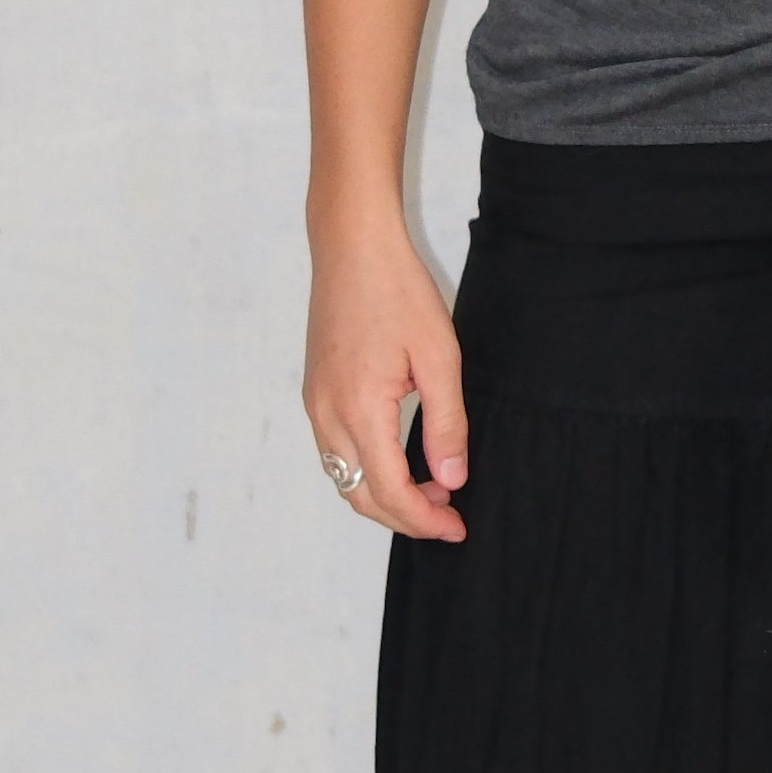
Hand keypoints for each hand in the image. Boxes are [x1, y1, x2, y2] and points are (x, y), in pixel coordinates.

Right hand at [303, 217, 468, 540]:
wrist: (351, 246)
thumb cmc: (397, 291)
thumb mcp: (439, 357)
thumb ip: (446, 423)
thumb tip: (452, 478)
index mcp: (358, 410)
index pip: (389, 491)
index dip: (424, 519)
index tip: (457, 526)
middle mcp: (326, 415)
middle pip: (359, 496)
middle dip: (404, 517)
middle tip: (448, 516)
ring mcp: (314, 404)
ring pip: (344, 478)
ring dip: (384, 495)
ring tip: (432, 488)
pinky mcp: (314, 392)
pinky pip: (336, 452)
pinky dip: (366, 471)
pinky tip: (400, 458)